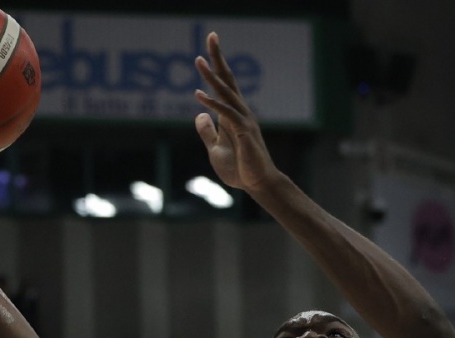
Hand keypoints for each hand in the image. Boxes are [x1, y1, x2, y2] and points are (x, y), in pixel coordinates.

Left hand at [193, 33, 281, 194]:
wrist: (257, 185)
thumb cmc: (240, 169)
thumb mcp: (215, 149)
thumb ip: (207, 131)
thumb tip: (199, 114)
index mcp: (231, 114)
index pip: (223, 84)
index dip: (216, 65)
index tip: (208, 46)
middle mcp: (239, 112)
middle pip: (228, 80)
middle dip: (218, 58)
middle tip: (212, 35)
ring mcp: (243, 120)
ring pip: (226, 93)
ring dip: (211, 77)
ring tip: (198, 60)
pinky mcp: (243, 132)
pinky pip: (225, 114)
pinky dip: (212, 104)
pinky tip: (198, 95)